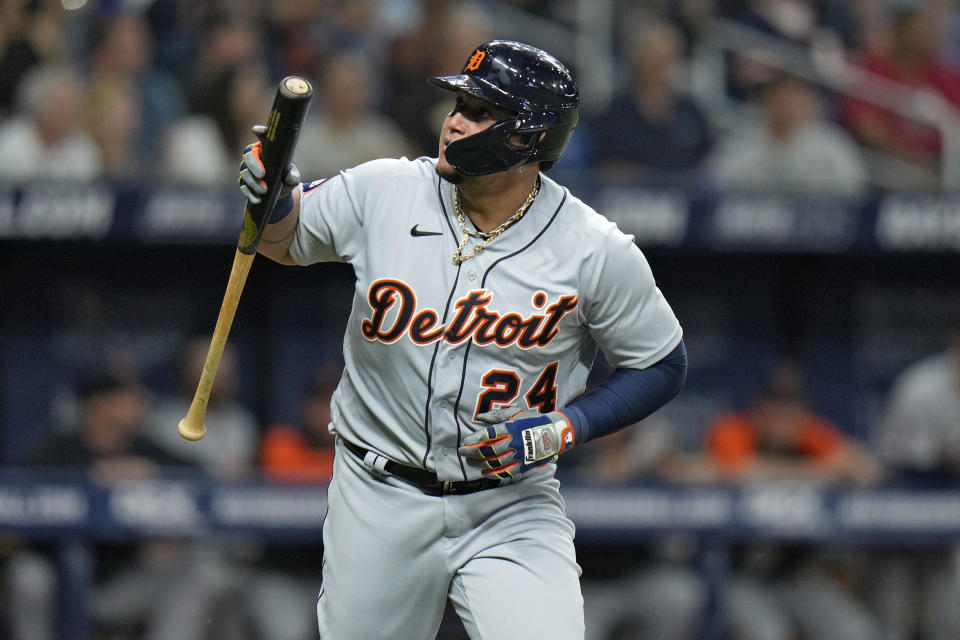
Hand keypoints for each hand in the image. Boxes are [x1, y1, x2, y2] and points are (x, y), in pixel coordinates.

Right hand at [238, 124, 300, 204]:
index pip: (262, 137)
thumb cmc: (286, 178)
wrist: (280, 194)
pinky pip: (243, 187)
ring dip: (253, 182)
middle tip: (262, 175)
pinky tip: (257, 199)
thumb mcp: (293, 176)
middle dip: (253, 165)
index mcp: (266, 149)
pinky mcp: (245, 183)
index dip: (260, 132)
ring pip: (244, 172)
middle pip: (247, 155)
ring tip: (264, 190)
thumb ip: (292, 176)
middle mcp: (254, 156)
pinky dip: (250, 193)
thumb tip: (288, 177)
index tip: (257, 130)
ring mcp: (247, 169)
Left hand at [459, 407, 574, 479]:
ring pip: (495, 462)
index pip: (490, 434)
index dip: (475, 439)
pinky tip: (485, 473)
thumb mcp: (517, 412)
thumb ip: (497, 415)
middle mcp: (514, 442)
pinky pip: (506, 472)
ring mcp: (519, 456)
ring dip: (480, 463)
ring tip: (471, 462)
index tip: (465, 442)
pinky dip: (494, 474)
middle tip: (462, 452)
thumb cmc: (533, 421)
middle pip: (489, 450)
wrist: (554, 434)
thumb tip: (480, 417)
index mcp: (512, 428)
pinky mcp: (523, 465)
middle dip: (473, 452)